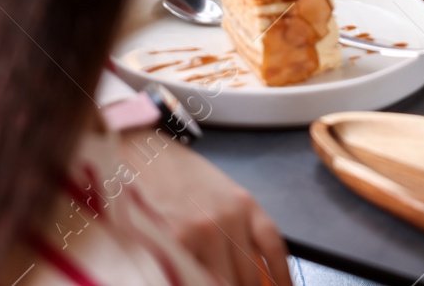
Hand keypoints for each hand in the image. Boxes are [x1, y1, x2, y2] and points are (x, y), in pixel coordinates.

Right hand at [120, 130, 291, 285]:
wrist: (142, 151)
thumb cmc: (177, 173)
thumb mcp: (219, 192)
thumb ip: (237, 224)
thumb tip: (252, 263)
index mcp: (244, 203)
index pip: (273, 247)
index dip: (281, 277)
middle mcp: (229, 217)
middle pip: (248, 273)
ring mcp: (202, 231)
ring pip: (222, 281)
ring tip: (213, 282)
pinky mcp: (175, 242)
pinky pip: (193, 277)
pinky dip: (196, 281)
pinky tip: (191, 280)